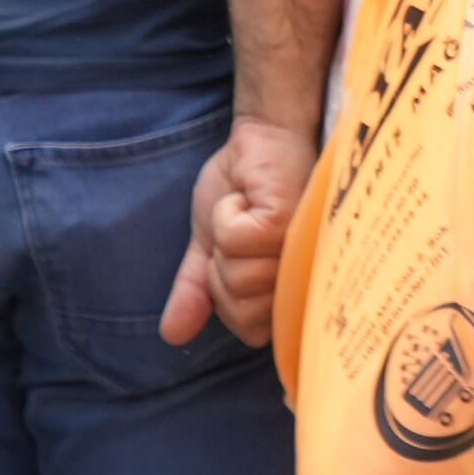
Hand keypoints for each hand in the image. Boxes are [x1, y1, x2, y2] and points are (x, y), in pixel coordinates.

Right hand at [164, 113, 317, 348]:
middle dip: (223, 268)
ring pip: (237, 277)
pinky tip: (248, 197)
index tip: (233, 255)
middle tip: (241, 229)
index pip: (249, 330)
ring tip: (247, 210)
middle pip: (242, 310)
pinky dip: (228, 214)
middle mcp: (302, 280)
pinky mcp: (288, 222)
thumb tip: (171, 335)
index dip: (226, 294)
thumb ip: (195, 291)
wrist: (259, 139)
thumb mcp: (209, 244)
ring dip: (226, 236)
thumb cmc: (243, 188)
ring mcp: (298, 252)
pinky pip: (236, 241)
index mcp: (286, 293)